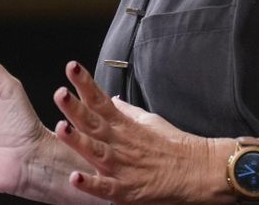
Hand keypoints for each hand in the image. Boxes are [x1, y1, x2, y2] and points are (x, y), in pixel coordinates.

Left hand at [53, 61, 231, 203]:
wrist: (198, 170)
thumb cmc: (174, 145)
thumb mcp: (149, 121)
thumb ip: (126, 111)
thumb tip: (111, 99)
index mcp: (123, 125)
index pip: (100, 99)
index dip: (85, 83)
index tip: (71, 66)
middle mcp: (119, 143)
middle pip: (93, 122)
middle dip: (75, 108)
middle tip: (60, 93)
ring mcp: (122, 166)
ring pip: (95, 151)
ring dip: (77, 140)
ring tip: (60, 128)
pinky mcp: (127, 190)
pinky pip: (105, 187)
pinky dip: (90, 184)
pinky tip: (75, 177)